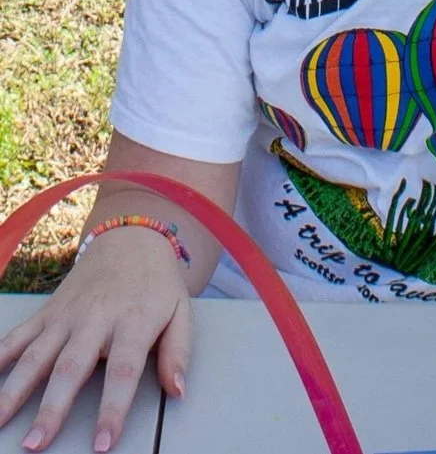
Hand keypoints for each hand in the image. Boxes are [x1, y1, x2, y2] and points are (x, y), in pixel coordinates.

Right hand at [0, 228, 190, 451]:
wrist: (132, 239)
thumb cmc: (158, 285)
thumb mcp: (182, 311)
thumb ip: (179, 351)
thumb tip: (178, 392)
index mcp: (134, 320)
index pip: (124, 370)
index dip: (113, 408)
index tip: (102, 444)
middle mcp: (96, 318)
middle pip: (71, 366)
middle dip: (52, 408)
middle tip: (34, 444)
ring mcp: (66, 315)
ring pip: (36, 355)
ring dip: (15, 391)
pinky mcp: (46, 312)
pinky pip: (17, 336)